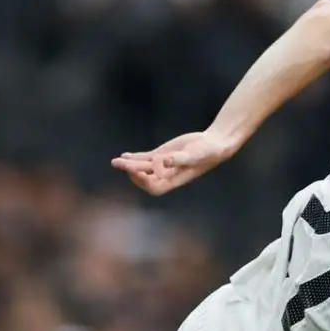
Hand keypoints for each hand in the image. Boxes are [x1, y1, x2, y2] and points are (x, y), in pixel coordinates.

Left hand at [111, 130, 241, 195]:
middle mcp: (167, 174)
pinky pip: (145, 158)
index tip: (137, 169)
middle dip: (131, 172)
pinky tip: (125, 155)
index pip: (153, 186)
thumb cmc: (208, 152)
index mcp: (174, 179)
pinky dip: (134, 158)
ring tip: (116, 161)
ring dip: (128, 165)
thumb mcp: (196, 154)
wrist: (214, 144)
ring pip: (142, 167)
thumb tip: (165, 161)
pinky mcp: (162, 155)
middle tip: (120, 164)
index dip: (143, 180)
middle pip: (144, 178)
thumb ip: (181, 159)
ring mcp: (163, 165)